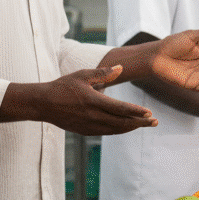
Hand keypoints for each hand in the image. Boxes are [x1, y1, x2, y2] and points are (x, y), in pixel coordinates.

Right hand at [40, 66, 157, 134]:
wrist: (43, 104)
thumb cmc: (63, 86)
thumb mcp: (82, 75)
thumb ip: (103, 73)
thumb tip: (121, 67)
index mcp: (93, 101)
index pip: (120, 109)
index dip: (136, 112)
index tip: (150, 113)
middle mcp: (93, 116)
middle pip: (122, 123)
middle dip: (140, 123)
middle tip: (155, 122)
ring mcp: (89, 126)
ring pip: (116, 130)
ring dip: (132, 128)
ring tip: (145, 124)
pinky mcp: (85, 131)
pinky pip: (107, 132)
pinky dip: (120, 130)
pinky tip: (128, 127)